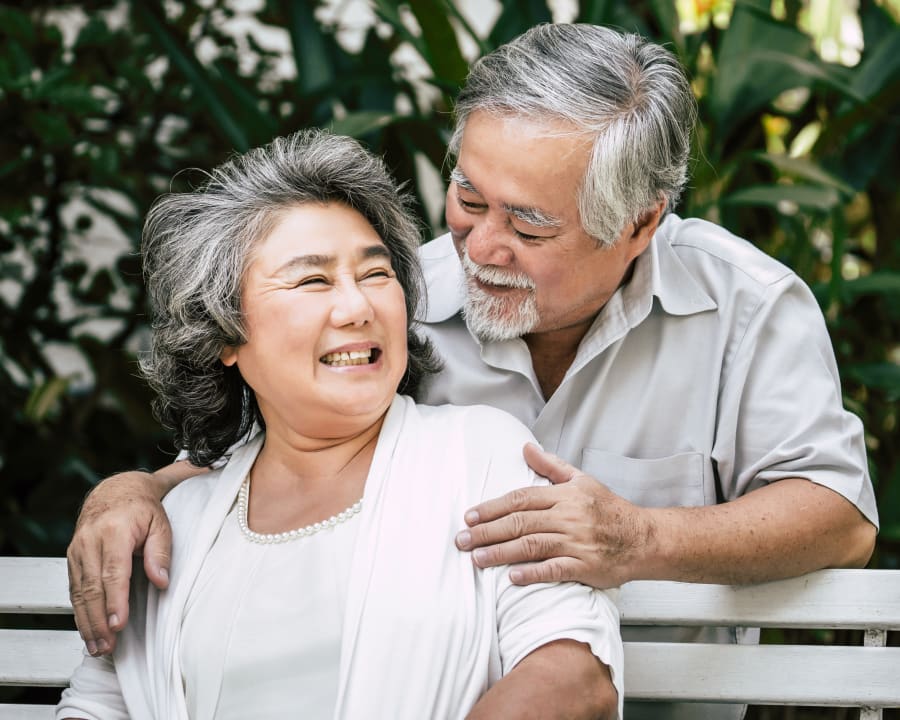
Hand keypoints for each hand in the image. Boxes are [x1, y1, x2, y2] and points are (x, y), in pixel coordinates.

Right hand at [67, 470, 174, 655]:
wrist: (116, 490)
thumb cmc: (143, 509)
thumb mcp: (161, 523)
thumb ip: (160, 552)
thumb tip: (161, 582)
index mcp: (114, 531)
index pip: (113, 572)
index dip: (115, 601)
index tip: (119, 624)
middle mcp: (90, 541)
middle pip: (92, 587)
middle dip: (99, 620)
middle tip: (107, 646)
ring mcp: (77, 549)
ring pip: (79, 592)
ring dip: (87, 621)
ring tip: (98, 646)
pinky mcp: (72, 557)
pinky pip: (74, 588)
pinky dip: (80, 611)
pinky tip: (88, 629)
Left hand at [455, 443, 655, 588]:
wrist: (643, 538)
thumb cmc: (609, 509)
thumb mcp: (581, 480)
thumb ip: (551, 465)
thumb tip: (525, 447)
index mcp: (564, 495)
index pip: (520, 499)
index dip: (493, 507)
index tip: (470, 516)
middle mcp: (568, 517)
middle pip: (520, 523)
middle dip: (487, 532)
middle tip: (462, 540)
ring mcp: (576, 542)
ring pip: (532, 546)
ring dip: (501, 553)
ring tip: (476, 559)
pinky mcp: (585, 566)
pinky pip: (555, 570)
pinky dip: (533, 573)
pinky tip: (512, 577)